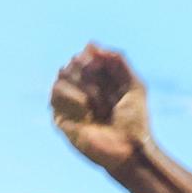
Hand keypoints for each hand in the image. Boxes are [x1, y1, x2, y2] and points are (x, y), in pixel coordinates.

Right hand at [51, 44, 154, 174]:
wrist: (129, 148)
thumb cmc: (135, 121)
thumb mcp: (135, 86)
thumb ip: (118, 62)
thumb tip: (91, 44)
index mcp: (99, 80)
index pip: (87, 55)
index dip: (98, 63)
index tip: (114, 80)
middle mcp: (81, 88)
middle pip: (74, 62)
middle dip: (93, 76)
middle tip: (108, 97)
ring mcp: (69, 101)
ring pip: (62, 74)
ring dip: (87, 89)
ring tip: (101, 108)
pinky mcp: (59, 115)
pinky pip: (56, 92)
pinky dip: (76, 99)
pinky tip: (88, 113)